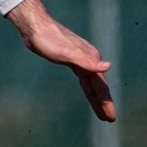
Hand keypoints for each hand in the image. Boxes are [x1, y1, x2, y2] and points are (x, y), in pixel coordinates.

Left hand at [5, 0, 114, 121]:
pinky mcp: (71, 59)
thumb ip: (87, 62)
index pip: (101, 86)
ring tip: (101, 113)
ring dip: (96, 97)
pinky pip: (83, 78)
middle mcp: (89, 59)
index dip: (106, 103)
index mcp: (91, 59)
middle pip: (99, 86)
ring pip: (91, 83)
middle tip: (109, 120)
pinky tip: (89, 91)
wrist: (35, 27)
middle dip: (104, 103)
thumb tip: (109, 67)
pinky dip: (87, 88)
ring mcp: (81, 59)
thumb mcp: (67, 53)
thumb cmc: (49, 40)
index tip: (111, 118)